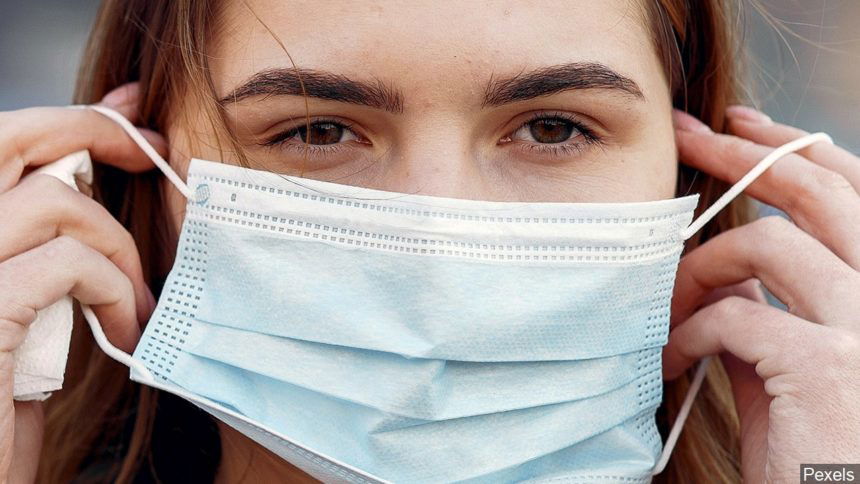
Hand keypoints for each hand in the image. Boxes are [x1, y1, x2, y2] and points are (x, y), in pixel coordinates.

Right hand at [0, 83, 161, 482]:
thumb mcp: (25, 302)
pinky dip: (115, 290)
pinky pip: (68, 263)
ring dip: (118, 247)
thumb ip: (46, 240)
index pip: (0, 138)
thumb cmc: (0, 397)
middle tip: (152, 148)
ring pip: (53, 201)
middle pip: (10, 135)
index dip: (68, 116)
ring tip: (137, 301)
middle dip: (93, 129)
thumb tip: (94, 170)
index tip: (132, 113)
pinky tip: (126, 333)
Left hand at [664, 106, 859, 482]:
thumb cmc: (812, 445)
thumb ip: (775, 302)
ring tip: (668, 302)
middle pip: (819, 191)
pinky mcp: (828, 367)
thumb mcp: (795, 359)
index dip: (794, 146)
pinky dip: (689, 332)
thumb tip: (729, 258)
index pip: (852, 190)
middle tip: (686, 136)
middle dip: (743, 155)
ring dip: (700, 267)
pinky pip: (735, 314)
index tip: (739, 123)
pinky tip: (672, 361)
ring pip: (768, 244)